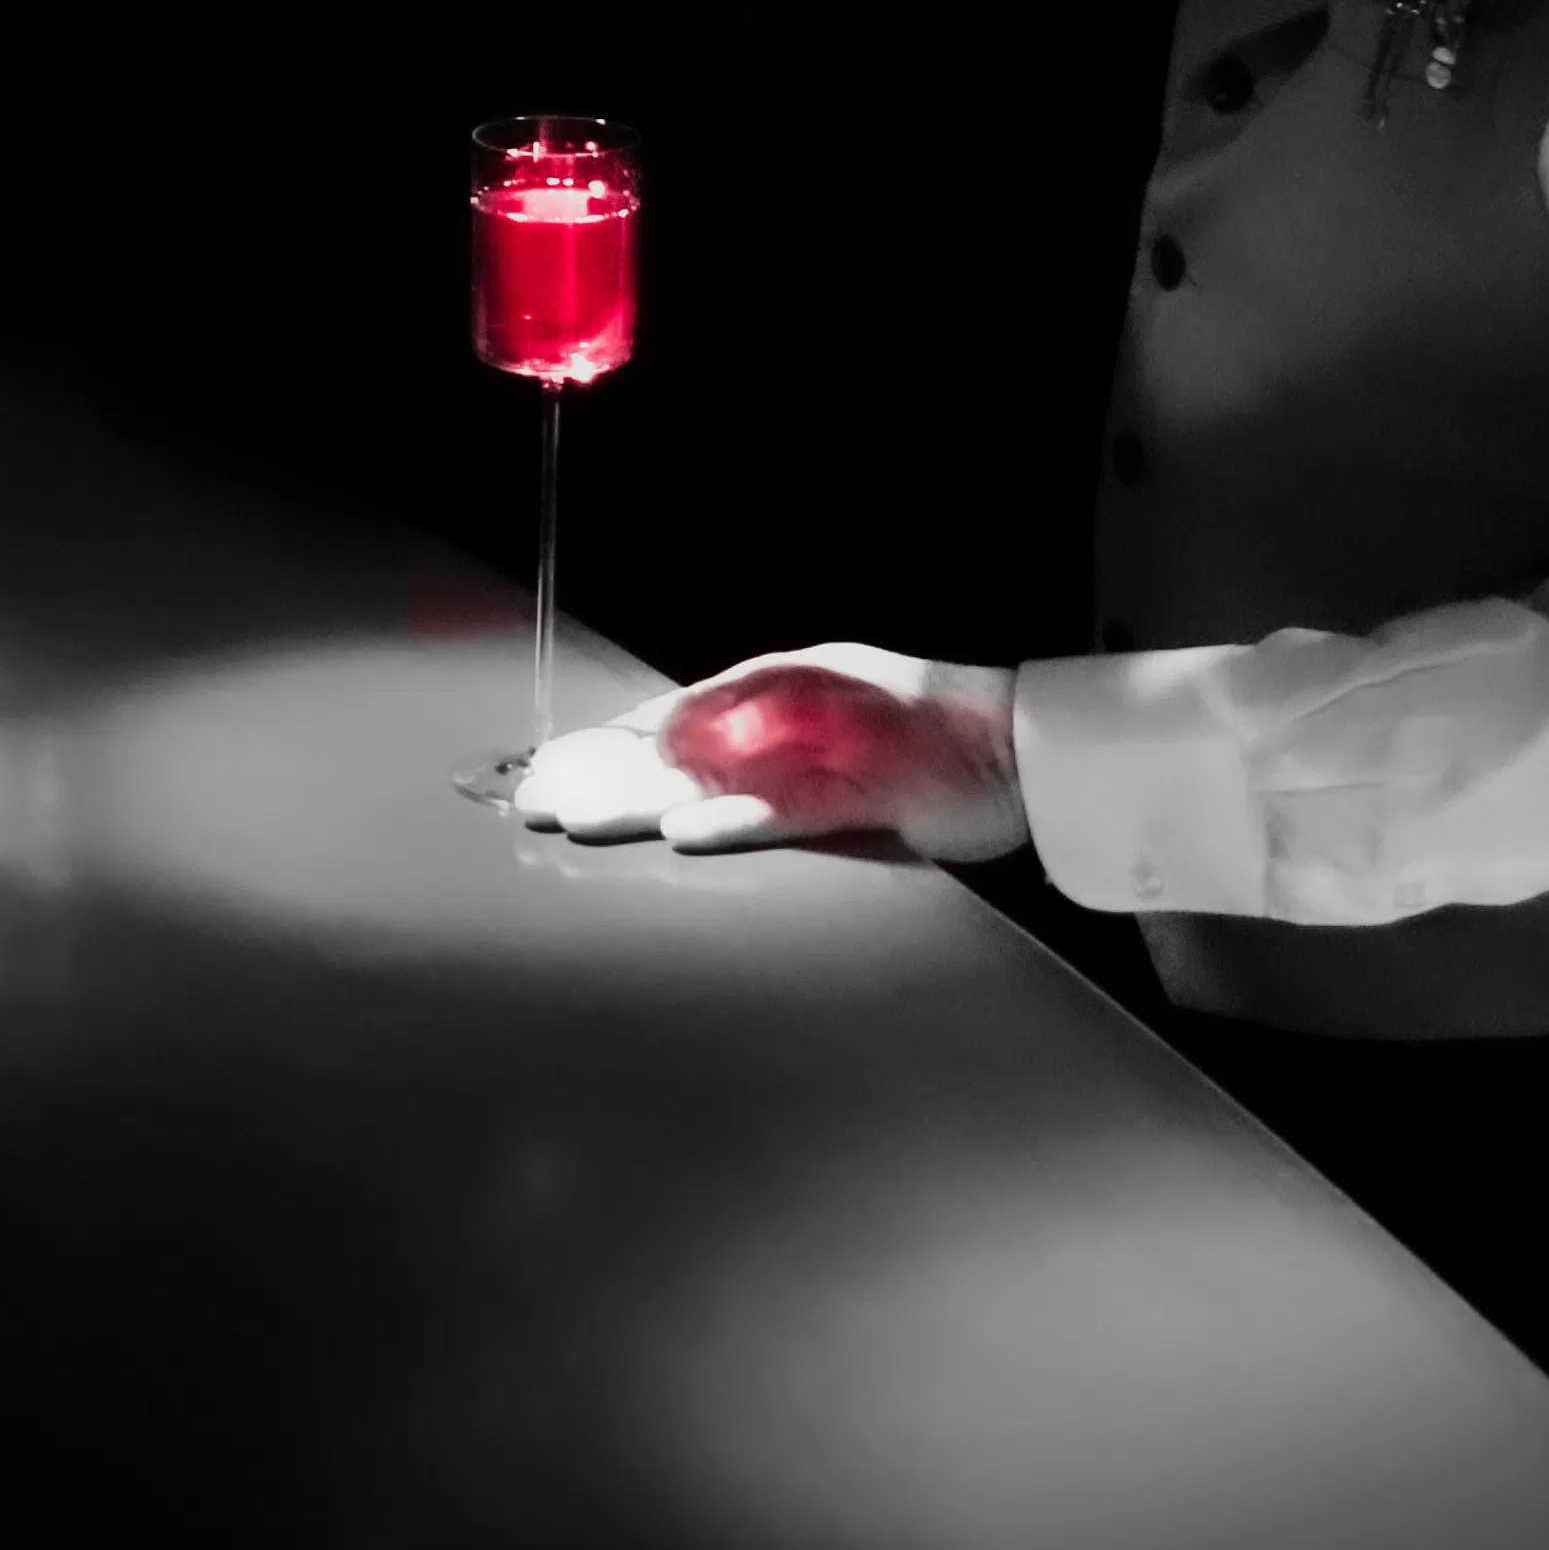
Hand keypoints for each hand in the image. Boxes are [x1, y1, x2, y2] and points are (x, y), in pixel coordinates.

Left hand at [512, 646, 1027, 866]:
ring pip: (715, 784)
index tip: (542, 776)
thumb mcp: (830, 761)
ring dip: (641, 802)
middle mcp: (789, 725)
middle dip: (600, 780)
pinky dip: (738, 823)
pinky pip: (789, 814)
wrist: (1020, 751)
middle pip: (677, 757)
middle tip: (529, 801)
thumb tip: (681, 778)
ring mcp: (824, 758)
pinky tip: (684, 835)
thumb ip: (764, 763)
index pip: (673, 734)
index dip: (607, 754)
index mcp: (777, 714)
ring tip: (577, 818)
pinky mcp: (862, 793)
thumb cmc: (928, 752)